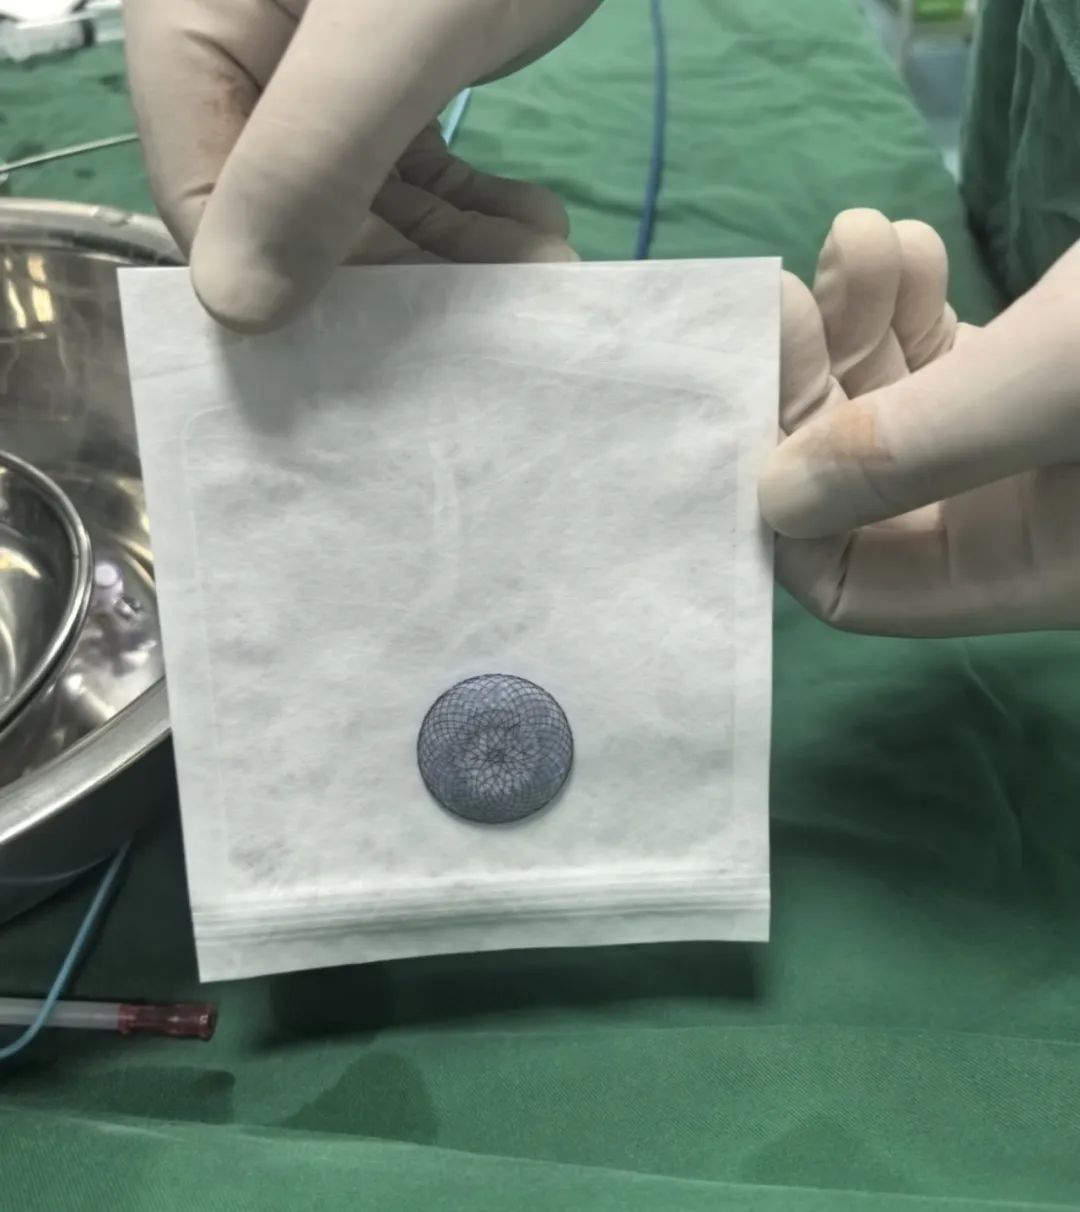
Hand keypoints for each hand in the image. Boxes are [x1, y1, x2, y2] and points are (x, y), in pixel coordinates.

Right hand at [123, 0, 601, 331]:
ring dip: (454, 258)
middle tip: (502, 307)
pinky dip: (472, 216)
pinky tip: (530, 228)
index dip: (294, 285)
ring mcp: (312, 75)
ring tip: (541, 267)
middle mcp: (242, 61)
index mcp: (195, 25)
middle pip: (291, 218)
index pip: (208, 201)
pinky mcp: (383, 83)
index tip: (389, 343)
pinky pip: (409, 179)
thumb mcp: (396, 23)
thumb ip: (315, 155)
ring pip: (360, 211)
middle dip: (401, 277)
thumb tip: (237, 308)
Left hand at [759, 209, 1079, 636]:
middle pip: (851, 485)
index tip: (758, 393)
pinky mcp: (1040, 369)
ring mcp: (1027, 445)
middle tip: (787, 294)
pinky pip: (933, 356)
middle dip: (812, 387)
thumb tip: (769, 502)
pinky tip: (896, 242)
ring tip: (865, 241)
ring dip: (853, 324)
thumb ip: (911, 450)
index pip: (853, 583)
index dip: (785, 506)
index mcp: (1028, 569)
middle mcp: (1019, 522)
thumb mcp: (1058, 390)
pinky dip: (898, 300)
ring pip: (887, 407)